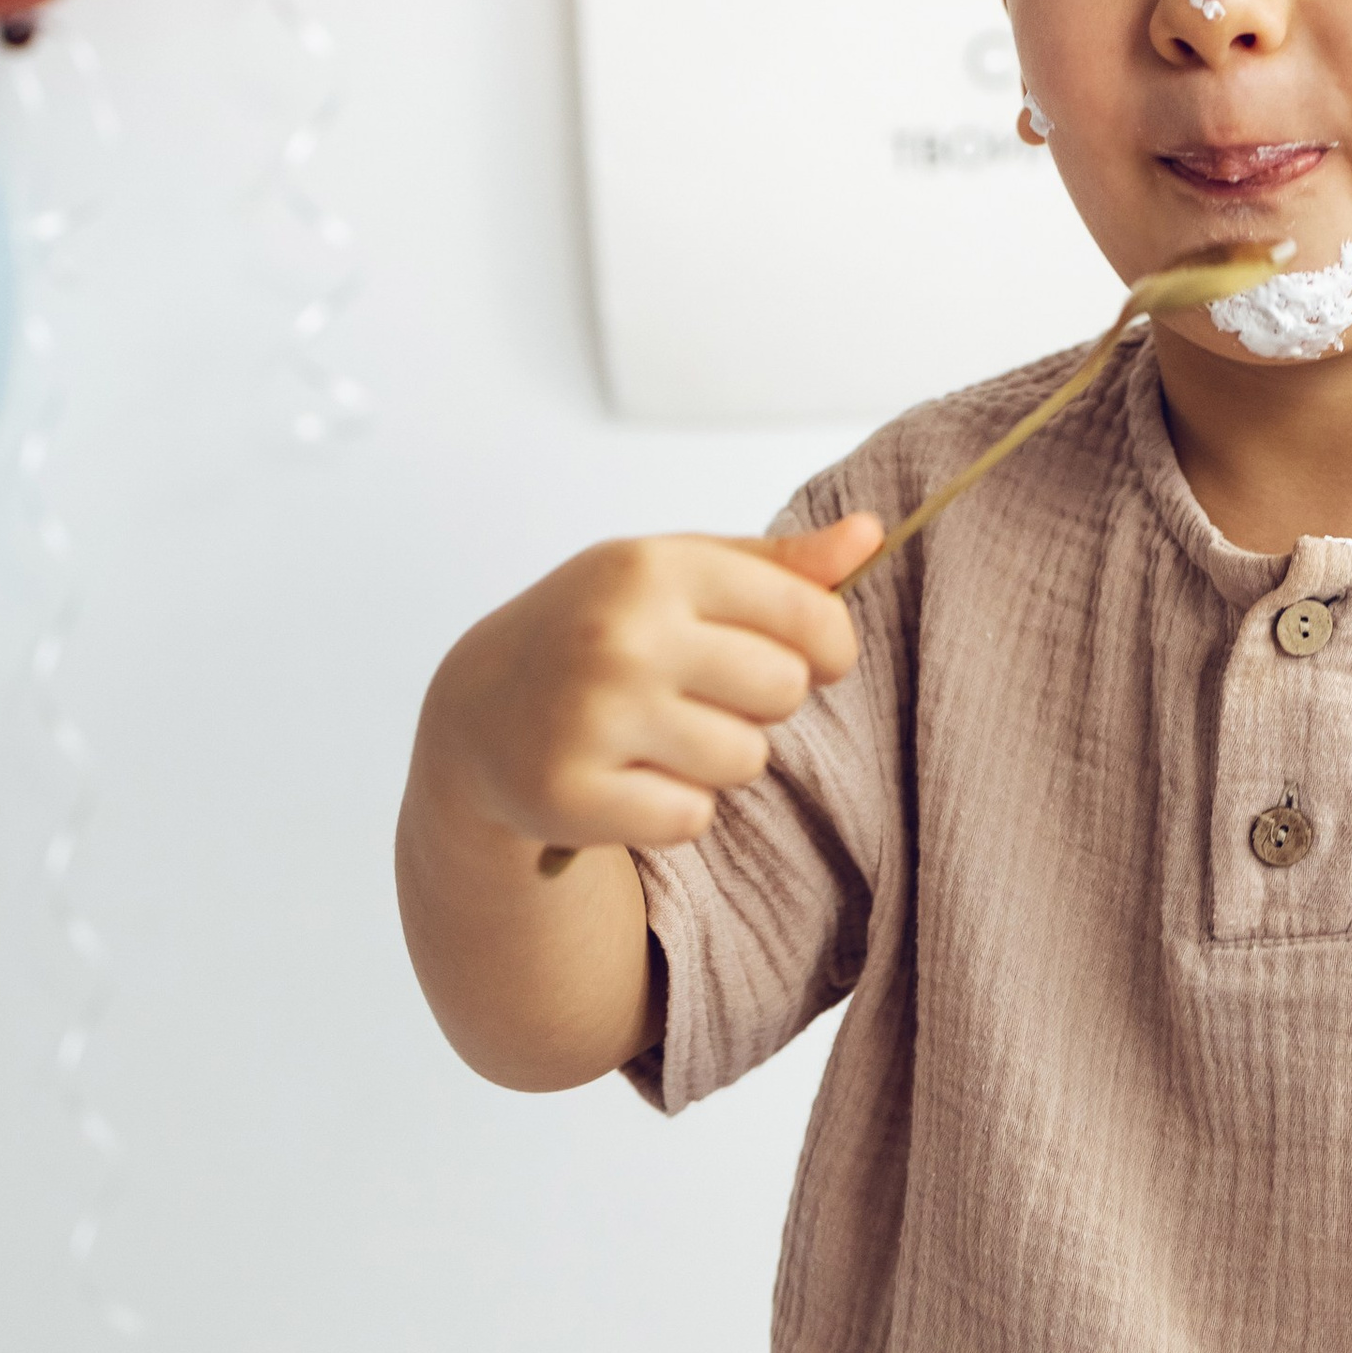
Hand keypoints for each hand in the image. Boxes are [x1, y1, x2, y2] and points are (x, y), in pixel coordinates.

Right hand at [422, 516, 882, 858]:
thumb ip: (779, 563)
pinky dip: (674, 809)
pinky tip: (631, 779)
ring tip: (662, 736)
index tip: (810, 658)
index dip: (829, 648)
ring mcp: (591, 715)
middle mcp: (621, 635)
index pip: (812, 617)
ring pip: (744, 761)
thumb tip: (873, 535)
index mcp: (654, 567)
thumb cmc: (601, 630)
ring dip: (718, 760)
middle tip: (703, 696)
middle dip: (761, 703)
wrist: (478, 711)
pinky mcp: (569, 793)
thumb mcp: (678, 574)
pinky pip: (691, 818)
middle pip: (784, 691)